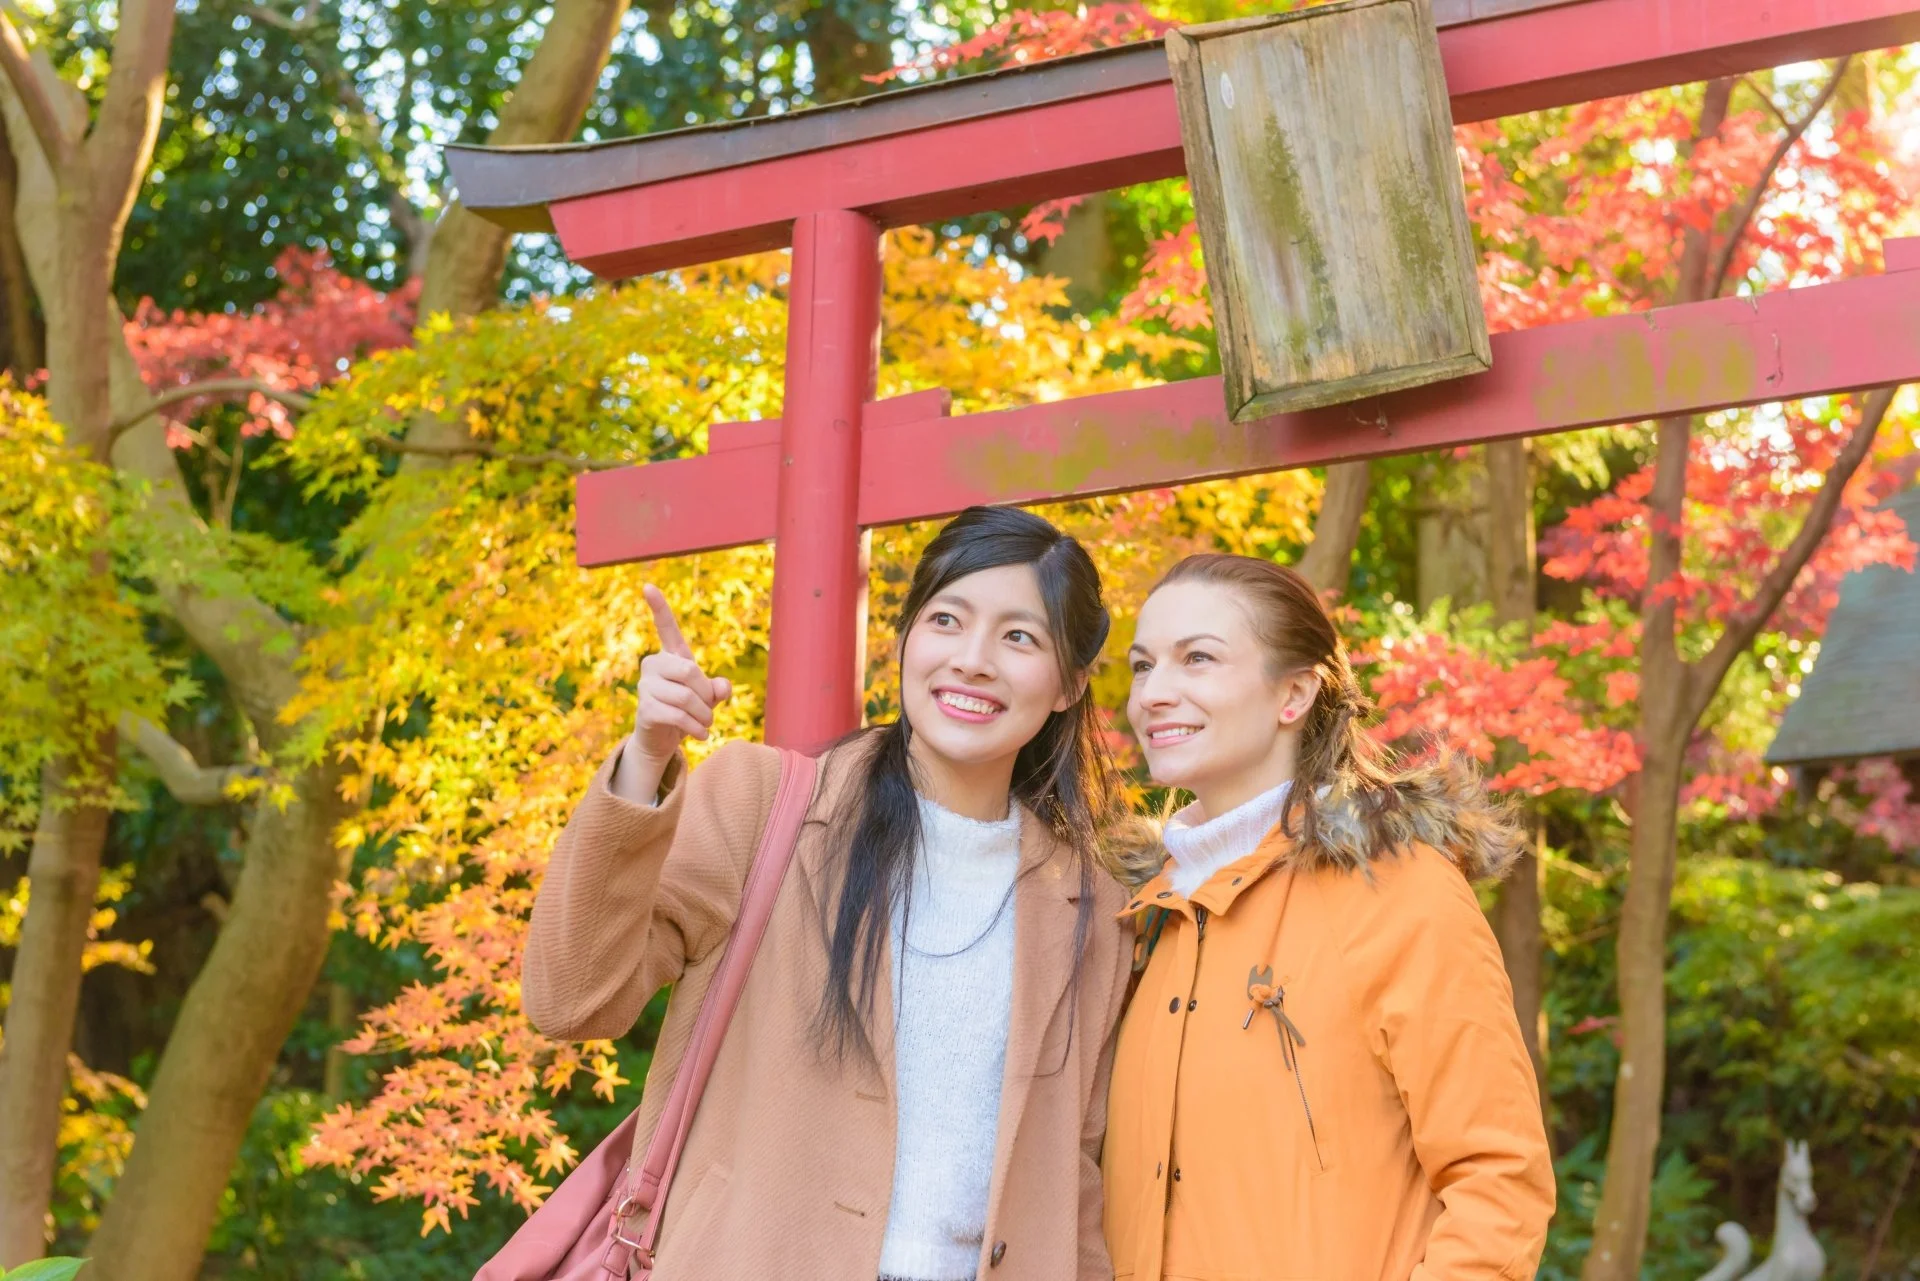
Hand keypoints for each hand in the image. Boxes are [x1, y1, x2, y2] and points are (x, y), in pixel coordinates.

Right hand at [631, 585, 732, 767]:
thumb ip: (718, 688)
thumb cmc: (688, 710)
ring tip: (707, 724)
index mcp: (670, 656)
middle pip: (689, 672)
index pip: (665, 627)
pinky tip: (702, 734)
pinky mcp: (644, 709)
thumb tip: (722, 688)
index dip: (658, 607)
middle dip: (706, 694)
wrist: (663, 739)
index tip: (648, 586)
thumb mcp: (708, 697)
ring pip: (685, 697)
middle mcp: (652, 665)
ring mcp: (645, 686)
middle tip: (710, 710)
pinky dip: (696, 728)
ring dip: (704, 715)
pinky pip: (677, 716)